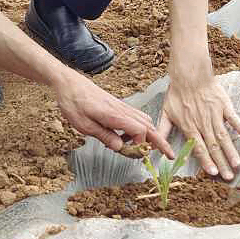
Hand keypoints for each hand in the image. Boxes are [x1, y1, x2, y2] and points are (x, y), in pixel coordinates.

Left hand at [53, 71, 174, 159]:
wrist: (69, 84)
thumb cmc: (73, 103)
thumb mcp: (84, 125)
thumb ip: (104, 136)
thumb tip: (120, 148)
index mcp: (115, 115)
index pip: (139, 131)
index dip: (139, 145)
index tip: (130, 153)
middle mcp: (122, 110)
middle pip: (148, 125)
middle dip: (160, 141)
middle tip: (169, 155)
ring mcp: (122, 106)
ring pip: (144, 120)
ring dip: (150, 135)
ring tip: (146, 149)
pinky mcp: (118, 106)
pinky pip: (136, 117)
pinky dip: (139, 128)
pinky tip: (126, 137)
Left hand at [158, 77, 239, 180]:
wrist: (189, 73)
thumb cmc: (177, 93)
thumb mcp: (165, 112)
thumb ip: (163, 131)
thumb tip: (156, 147)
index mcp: (189, 126)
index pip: (199, 148)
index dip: (206, 161)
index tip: (213, 173)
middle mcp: (203, 123)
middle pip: (213, 146)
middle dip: (221, 163)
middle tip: (229, 177)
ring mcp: (214, 114)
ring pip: (224, 136)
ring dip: (231, 150)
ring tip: (237, 163)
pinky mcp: (223, 105)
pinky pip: (233, 117)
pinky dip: (239, 125)